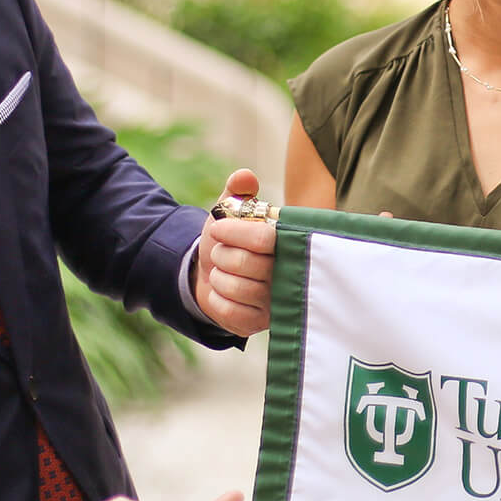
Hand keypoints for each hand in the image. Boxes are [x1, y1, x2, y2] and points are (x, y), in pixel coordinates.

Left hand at [194, 168, 276, 335]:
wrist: (211, 273)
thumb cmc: (228, 240)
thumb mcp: (229, 212)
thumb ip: (236, 192)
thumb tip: (243, 176)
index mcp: (287, 242)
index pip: (263, 238)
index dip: (234, 232)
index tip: (218, 228)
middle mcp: (289, 273)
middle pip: (248, 264)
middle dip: (222, 255)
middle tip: (220, 252)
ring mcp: (276, 301)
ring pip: (237, 289)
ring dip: (219, 278)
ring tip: (223, 272)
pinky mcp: (259, 324)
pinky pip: (230, 312)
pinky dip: (217, 300)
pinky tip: (223, 293)